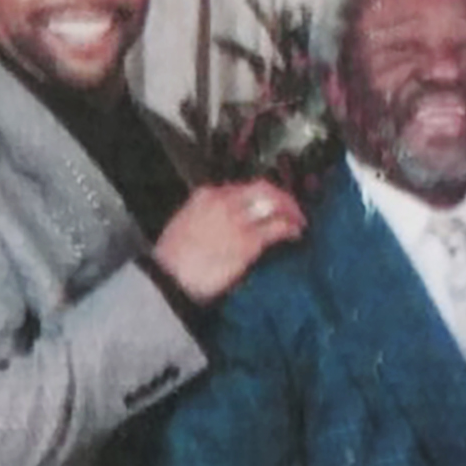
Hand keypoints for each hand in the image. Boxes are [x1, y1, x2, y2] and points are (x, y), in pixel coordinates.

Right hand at [151, 181, 305, 303]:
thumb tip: (223, 224)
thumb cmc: (171, 261)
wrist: (167, 279)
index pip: (242, 186)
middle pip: (263, 188)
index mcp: (205, 196)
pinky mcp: (248, 242)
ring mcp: (238, 221)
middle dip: (282, 197)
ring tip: (298, 221)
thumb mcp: (185, 226)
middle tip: (292, 209)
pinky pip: (277, 228)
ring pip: (274, 204)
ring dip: (291, 211)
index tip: (269, 204)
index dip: (262, 195)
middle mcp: (224, 202)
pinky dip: (290, 228)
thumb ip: (206, 218)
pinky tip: (295, 234)